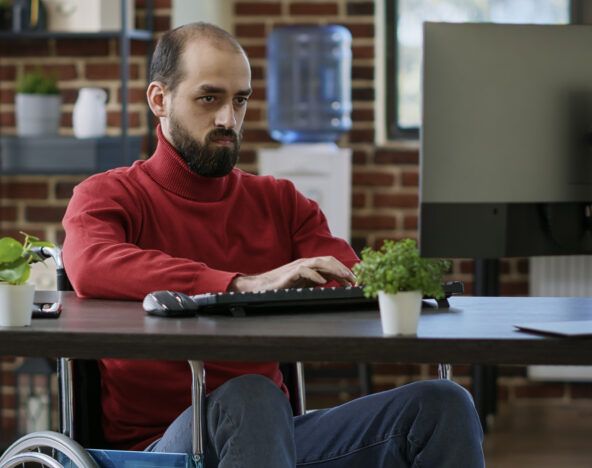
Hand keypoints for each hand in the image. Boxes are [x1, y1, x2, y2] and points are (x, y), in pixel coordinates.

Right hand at [229, 256, 355, 291]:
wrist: (260, 287)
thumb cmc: (282, 285)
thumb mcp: (304, 283)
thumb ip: (318, 280)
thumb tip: (335, 280)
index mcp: (310, 265)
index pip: (331, 263)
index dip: (344, 269)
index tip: (356, 280)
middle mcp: (306, 263)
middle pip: (329, 260)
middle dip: (343, 269)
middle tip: (355, 279)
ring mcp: (298, 267)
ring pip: (320, 263)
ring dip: (334, 270)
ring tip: (345, 278)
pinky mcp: (290, 274)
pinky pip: (305, 271)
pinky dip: (315, 276)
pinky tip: (323, 282)